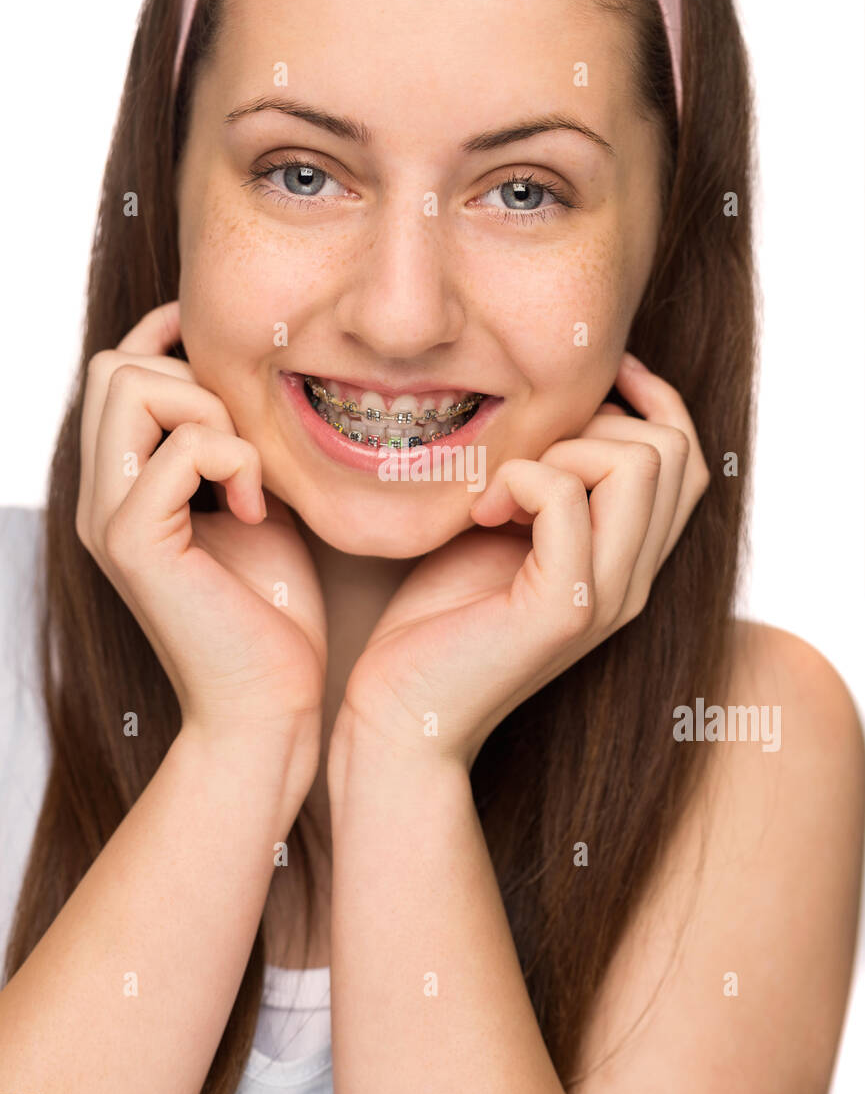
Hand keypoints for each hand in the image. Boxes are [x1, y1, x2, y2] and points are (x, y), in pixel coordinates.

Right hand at [76, 301, 325, 784]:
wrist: (268, 703)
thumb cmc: (270, 611)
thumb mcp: (251, 501)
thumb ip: (230, 443)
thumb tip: (239, 376)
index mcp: (120, 485)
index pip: (116, 369)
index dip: (169, 339)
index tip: (234, 357)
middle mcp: (99, 497)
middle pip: (114, 365)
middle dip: (194, 379)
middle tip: (244, 447)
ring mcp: (108, 519)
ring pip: (130, 386)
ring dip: (211, 413)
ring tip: (248, 478)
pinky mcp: (134, 544)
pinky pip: (179, 449)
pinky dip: (233, 461)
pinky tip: (255, 511)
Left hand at [333, 353, 708, 771]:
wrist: (402, 712)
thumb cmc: (438, 619)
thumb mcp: (507, 531)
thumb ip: (548, 482)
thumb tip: (564, 406)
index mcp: (629, 562)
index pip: (690, 458)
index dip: (651, 400)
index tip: (589, 381)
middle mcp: (635, 581)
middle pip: (671, 450)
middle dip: (593, 425)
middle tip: (520, 466)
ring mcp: (606, 597)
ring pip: (637, 463)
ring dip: (558, 449)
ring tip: (499, 493)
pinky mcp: (562, 609)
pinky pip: (567, 496)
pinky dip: (519, 478)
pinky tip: (480, 511)